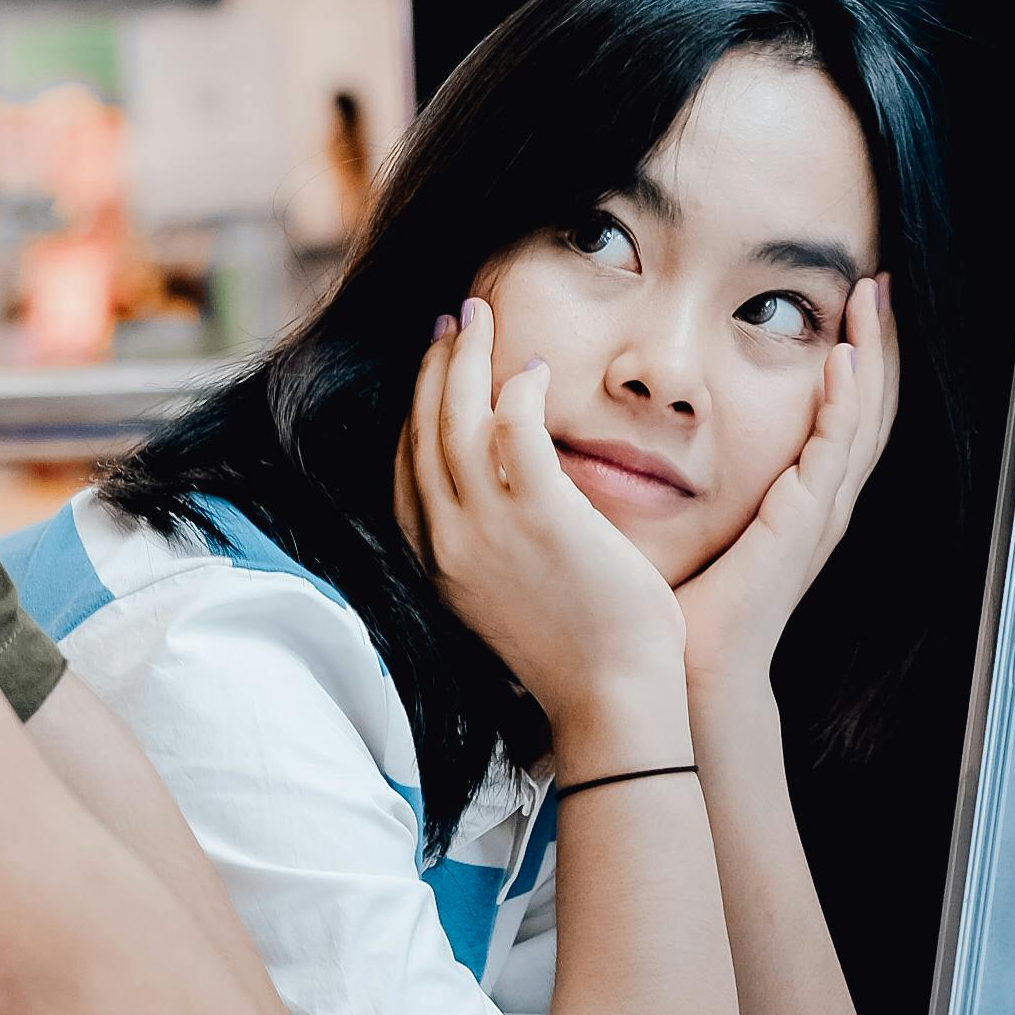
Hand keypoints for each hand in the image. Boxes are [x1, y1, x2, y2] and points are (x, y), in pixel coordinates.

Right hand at [402, 299, 685, 748]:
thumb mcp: (507, 602)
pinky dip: (518, 388)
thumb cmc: (578, 656)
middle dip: (431, 367)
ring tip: (478, 314)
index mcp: (437, 567)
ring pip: (455, 418)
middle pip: (421, 432)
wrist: (612, 700)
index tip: (429, 373)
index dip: (411, 413)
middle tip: (450, 321)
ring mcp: (489, 528)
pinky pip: (514, 427)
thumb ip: (493, 551)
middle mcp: (449, 542)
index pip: (402, 474)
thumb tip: (504, 508)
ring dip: (464, 357)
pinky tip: (534, 368)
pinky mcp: (540, 515)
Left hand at [673, 274, 897, 698]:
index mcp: (797, 499)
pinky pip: (833, 451)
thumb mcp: (686, 518)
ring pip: (863, 418)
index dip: (849, 356)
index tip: (846, 298)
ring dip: (872, 356)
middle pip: (866, 405)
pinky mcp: (802, 524)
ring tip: (873, 299)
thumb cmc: (681, 603)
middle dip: (876, 342)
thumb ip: (677, 473)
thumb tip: (632, 418)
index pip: (836, 412)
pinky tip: (843, 358)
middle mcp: (819, 501)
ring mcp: (817, 513)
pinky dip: (844, 401)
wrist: (690, 669)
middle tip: (878, 281)